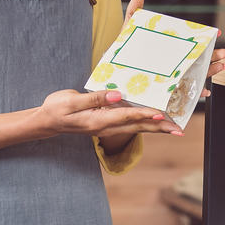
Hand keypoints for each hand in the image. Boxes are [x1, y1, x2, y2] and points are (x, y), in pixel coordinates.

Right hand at [34, 88, 181, 138]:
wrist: (47, 122)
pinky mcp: (106, 124)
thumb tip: (118, 95)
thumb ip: (95, 98)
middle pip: (137, 127)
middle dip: (159, 128)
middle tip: (178, 130)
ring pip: (136, 129)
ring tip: (173, 129)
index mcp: (98, 120)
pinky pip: (129, 126)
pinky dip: (144, 125)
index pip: (126, 117)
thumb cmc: (57, 108)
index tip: (161, 114)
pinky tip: (153, 123)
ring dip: (155, 129)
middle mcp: (106, 127)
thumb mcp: (71, 100)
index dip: (144, 115)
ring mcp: (107, 127)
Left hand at [124, 0, 224, 98]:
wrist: (114, 79)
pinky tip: (203, 91)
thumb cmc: (122, 56)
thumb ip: (134, 12)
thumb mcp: (128, 31)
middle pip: (198, 59)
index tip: (216, 33)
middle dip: (214, 56)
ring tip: (220, 67)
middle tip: (223, 52)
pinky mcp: (168, 94)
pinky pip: (186, 96)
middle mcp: (173, 64)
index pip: (191, 43)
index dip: (205, 38)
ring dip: (211, 72)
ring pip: (197, 76)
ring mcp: (172, 79)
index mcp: (169, 50)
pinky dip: (197, 94)